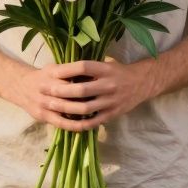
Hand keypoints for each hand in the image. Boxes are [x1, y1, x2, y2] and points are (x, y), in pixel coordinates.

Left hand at [35, 59, 157, 131]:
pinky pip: (94, 121)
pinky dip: (80, 123)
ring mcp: (111, 101)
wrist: (142, 83)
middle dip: (61, 91)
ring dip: (66, 108)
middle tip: (46, 90)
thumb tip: (63, 69)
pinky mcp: (113, 113)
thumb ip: (88, 68)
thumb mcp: (105, 64)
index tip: (52, 72)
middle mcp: (109, 85)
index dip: (66, 70)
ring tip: (52, 106)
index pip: (83, 67)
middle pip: (81, 89)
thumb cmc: (118, 72)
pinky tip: (67, 122)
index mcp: (106, 69)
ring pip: (85, 107)